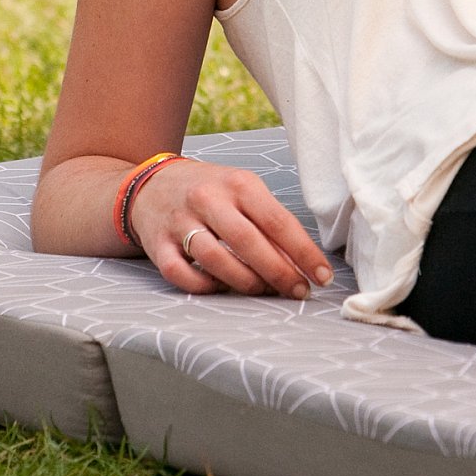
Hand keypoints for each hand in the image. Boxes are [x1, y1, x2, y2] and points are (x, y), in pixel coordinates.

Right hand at [130, 159, 334, 298]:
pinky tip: (222, 287)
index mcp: (238, 183)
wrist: (152, 184)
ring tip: (265, 291)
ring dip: (246, 282)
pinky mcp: (158, 245)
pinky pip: (182, 275)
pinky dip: (205, 286)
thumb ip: (269, 222)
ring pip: (216, 261)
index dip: (304, 252)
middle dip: (279, 273)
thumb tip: (300, 262)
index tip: (322, 276)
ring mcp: (180, 222)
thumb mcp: (243, 191)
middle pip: (248, 243)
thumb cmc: (211, 191)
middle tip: (299, 292)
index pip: (278, 222)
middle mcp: (208, 200)